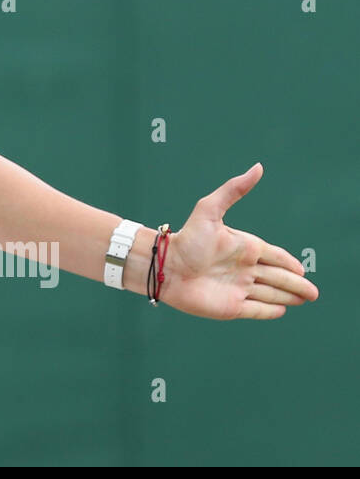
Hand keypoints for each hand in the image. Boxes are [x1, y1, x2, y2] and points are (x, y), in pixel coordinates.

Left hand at [161, 163, 319, 318]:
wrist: (165, 267)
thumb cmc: (188, 239)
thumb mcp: (209, 210)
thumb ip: (234, 190)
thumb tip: (258, 167)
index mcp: (244, 247)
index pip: (274, 256)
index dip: (289, 263)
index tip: (302, 269)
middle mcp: (243, 268)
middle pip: (277, 278)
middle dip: (296, 285)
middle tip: (314, 293)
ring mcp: (237, 288)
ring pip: (270, 294)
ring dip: (287, 297)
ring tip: (304, 299)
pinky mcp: (231, 307)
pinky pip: (256, 310)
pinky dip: (269, 311)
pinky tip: (282, 310)